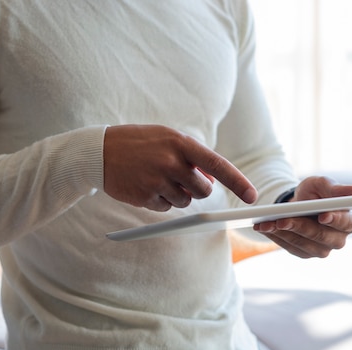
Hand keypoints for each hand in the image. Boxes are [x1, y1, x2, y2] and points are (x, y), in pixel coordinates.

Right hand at [103, 124, 256, 210]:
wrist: (99, 151)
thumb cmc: (138, 142)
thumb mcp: (166, 138)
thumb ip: (191, 156)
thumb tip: (211, 182)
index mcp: (180, 143)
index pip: (217, 165)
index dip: (238, 182)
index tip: (253, 196)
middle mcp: (171, 162)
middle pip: (203, 191)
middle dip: (197, 189)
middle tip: (180, 178)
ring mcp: (157, 181)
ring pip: (185, 202)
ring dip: (177, 194)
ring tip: (157, 178)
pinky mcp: (145, 197)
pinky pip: (166, 208)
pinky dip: (161, 201)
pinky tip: (146, 186)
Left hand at [254, 176, 351, 257]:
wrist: (298, 204)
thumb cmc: (315, 193)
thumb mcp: (323, 185)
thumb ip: (339, 189)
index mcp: (349, 221)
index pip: (345, 223)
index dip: (334, 219)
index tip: (322, 215)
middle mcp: (338, 239)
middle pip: (321, 236)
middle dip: (300, 227)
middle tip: (282, 220)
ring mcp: (321, 249)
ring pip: (303, 243)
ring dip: (283, 233)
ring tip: (265, 223)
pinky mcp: (304, 253)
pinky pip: (290, 247)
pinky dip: (276, 237)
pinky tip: (263, 227)